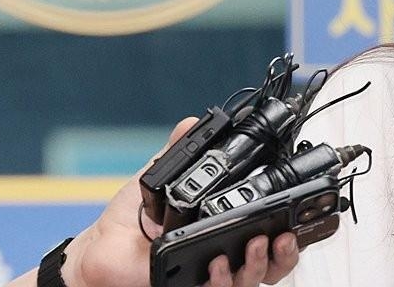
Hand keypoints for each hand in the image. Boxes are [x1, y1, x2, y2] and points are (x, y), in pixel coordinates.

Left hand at [60, 118, 299, 286]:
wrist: (98, 250)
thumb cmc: (128, 220)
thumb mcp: (159, 180)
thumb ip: (179, 153)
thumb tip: (191, 123)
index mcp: (224, 230)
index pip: (269, 235)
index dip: (289, 233)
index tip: (296, 218)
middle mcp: (224, 257)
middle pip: (273, 265)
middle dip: (286, 253)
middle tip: (283, 236)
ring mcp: (209, 278)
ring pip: (252, 281)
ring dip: (260, 263)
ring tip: (256, 243)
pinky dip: (223, 280)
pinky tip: (217, 264)